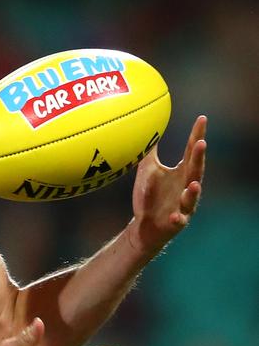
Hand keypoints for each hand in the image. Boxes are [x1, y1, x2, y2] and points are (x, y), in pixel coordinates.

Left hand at [127, 115, 206, 258]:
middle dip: (199, 158)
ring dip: (194, 191)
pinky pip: (179, 220)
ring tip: (194, 184)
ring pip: (192, 197)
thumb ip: (150, 151)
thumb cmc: (148, 196)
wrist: (143, 226)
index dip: (197, 135)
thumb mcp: (147, 170)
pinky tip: (175, 216)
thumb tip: (148, 128)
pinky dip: (178, 218)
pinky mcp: (178, 222)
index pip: (191, 151)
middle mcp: (187, 186)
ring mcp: (184, 205)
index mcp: (182, 172)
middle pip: (195, 170)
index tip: (202, 119)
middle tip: (201, 143)